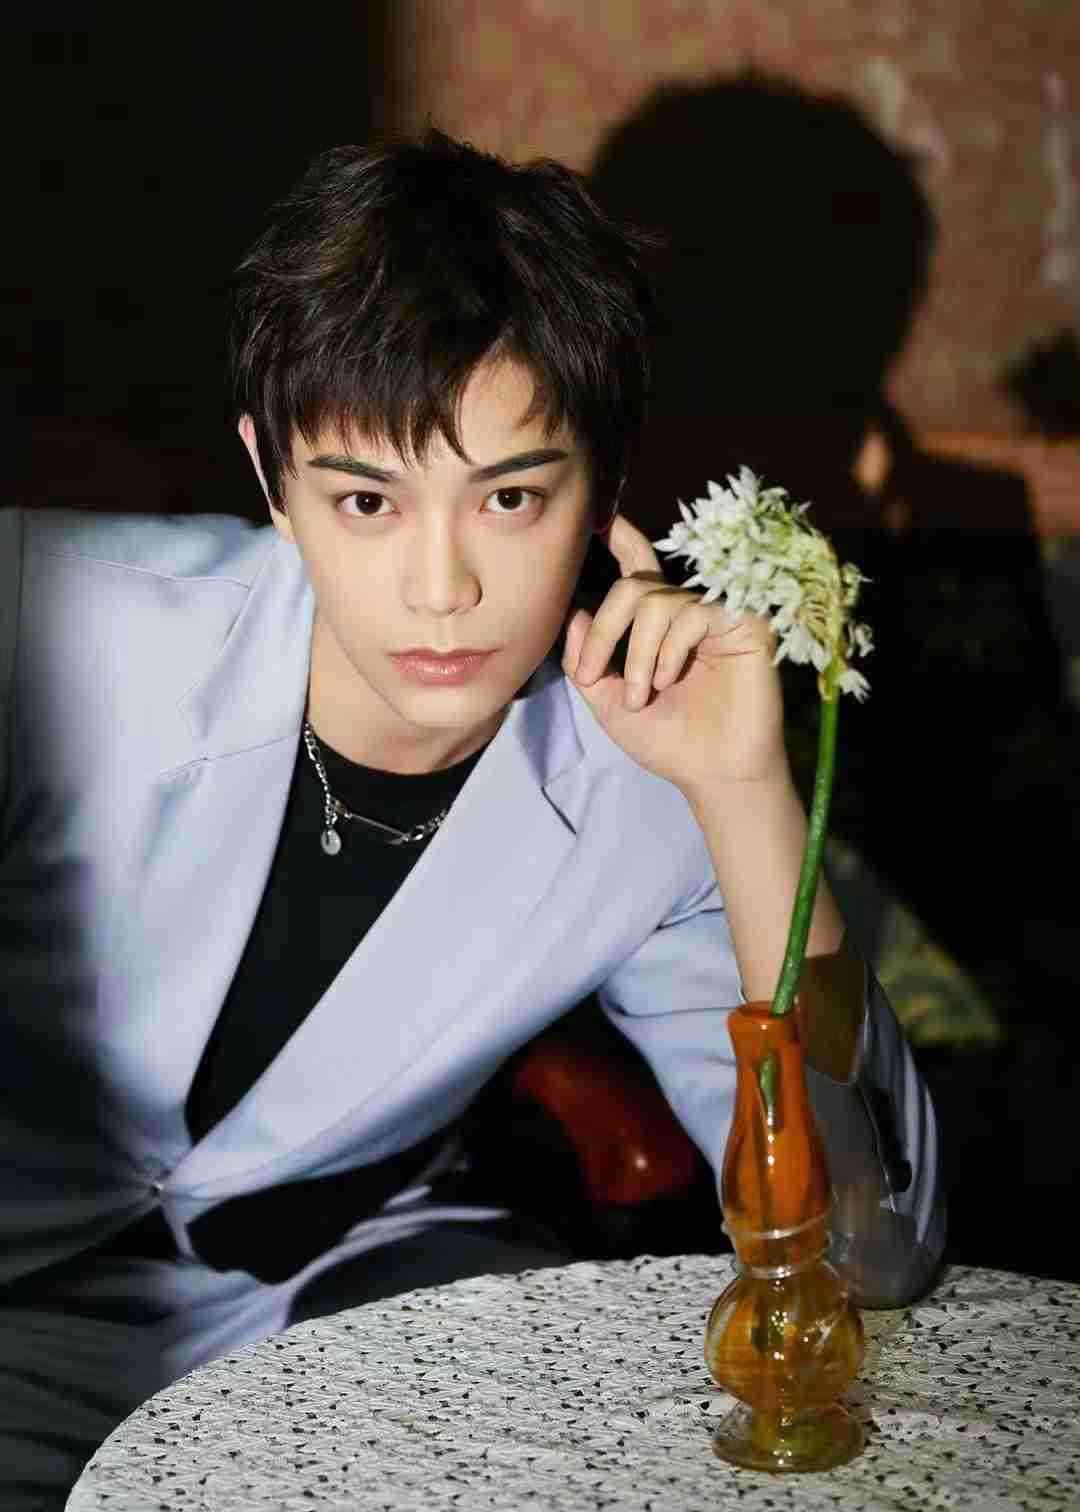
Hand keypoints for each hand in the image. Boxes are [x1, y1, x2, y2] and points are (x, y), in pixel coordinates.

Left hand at [562, 515, 788, 797]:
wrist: (713, 774)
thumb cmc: (668, 740)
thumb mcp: (608, 702)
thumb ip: (588, 657)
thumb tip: (576, 612)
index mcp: (659, 621)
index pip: (638, 566)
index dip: (621, 537)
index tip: (597, 518)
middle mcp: (688, 609)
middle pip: (633, 585)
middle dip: (604, 631)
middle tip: (592, 676)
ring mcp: (718, 613)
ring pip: (657, 601)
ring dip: (636, 653)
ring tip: (640, 693)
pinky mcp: (745, 623)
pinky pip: (692, 614)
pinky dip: (668, 651)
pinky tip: (667, 680)